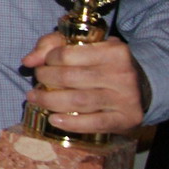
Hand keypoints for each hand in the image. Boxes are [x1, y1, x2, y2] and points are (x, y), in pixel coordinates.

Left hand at [19, 32, 147, 133]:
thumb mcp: (83, 46)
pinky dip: (70, 123)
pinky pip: (94, 123)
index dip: (49, 60)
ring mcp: (126, 98)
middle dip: (45, 79)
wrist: (140, 87)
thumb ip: (52, 45)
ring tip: (36, 99)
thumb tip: (29, 60)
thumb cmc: (103, 65)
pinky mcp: (126, 119)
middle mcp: (123, 74)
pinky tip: (54, 119)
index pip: (67, 55)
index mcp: (114, 51)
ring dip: (50, 101)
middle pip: (70, 78)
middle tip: (38, 81)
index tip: (45, 64)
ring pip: (79, 101)